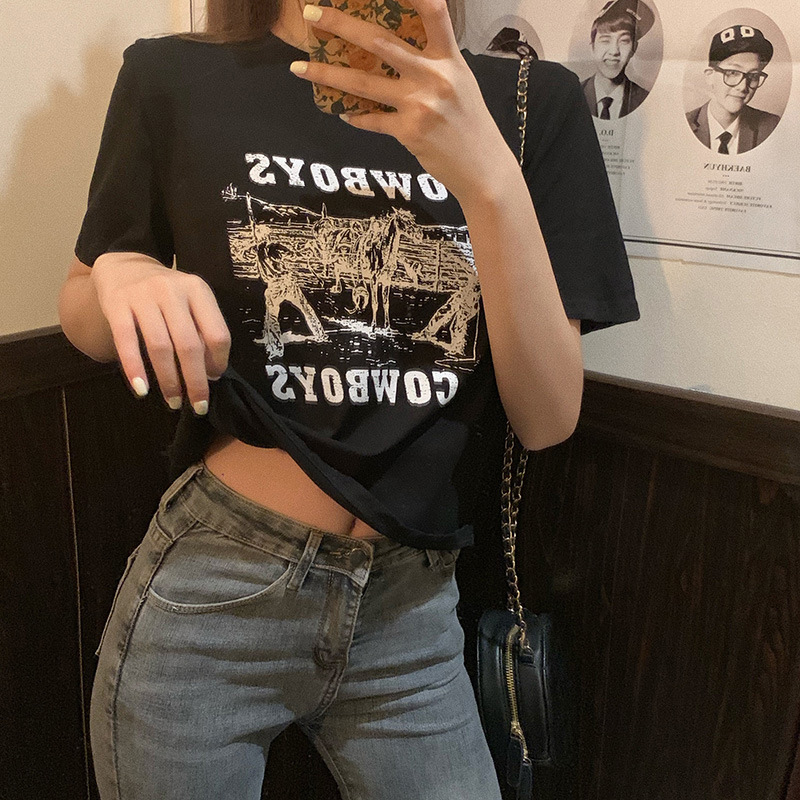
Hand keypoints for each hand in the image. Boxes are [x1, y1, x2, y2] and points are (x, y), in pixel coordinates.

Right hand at [91, 253, 230, 414]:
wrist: (123, 266)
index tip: (213, 379)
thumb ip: (202, 330)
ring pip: (160, 347)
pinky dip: (135, 369)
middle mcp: (172, 291)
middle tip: (198, 405)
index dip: (218, 362)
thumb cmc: (165, 294)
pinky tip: (142, 390)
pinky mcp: (116, 304)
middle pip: (189, 344)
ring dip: (168, 380)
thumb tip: (210, 373)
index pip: (217, 333)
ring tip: (173, 401)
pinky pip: (126, 342)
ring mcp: (143, 296)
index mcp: (198, 290)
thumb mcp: (190, 302)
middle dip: (195, 381)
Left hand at [293, 0, 511, 201]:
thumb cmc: (471, 123)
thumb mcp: (461, 82)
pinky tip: (343, 114)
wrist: (483, 169)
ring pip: (363, 83)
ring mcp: (419, 105)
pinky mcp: (408, 132)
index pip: (433, 12)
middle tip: (311, 14)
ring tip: (298, 68)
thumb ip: (434, 62)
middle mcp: (434, 76)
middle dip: (340, 24)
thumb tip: (393, 48)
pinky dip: (355, 116)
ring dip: (326, 73)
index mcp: (450, 58)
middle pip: (379, 41)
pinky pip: (372, 120)